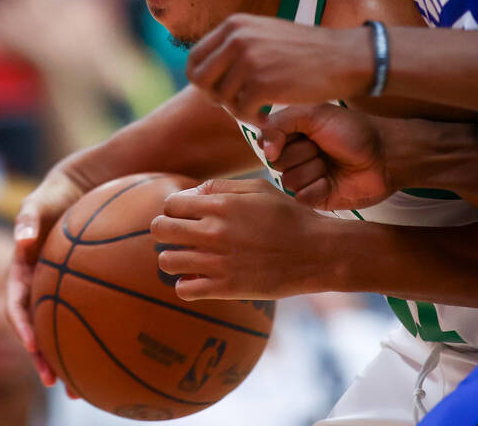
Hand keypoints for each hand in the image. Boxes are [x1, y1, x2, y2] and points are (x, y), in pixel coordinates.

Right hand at [7, 166, 92, 389]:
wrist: (80, 187)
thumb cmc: (57, 193)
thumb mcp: (39, 200)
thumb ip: (28, 218)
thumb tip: (21, 240)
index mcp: (21, 272)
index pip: (15, 307)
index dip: (22, 329)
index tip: (32, 347)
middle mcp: (38, 286)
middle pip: (37, 329)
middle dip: (42, 358)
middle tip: (56, 381)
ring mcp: (59, 290)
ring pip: (60, 331)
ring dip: (66, 358)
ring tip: (80, 389)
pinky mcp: (79, 290)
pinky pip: (86, 317)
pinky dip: (95, 336)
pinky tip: (116, 354)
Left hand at [150, 178, 336, 300]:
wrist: (318, 253)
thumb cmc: (290, 217)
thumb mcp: (258, 189)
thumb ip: (220, 187)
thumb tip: (190, 195)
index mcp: (221, 204)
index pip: (171, 204)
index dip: (175, 209)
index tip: (187, 216)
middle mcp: (214, 231)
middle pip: (160, 229)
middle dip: (165, 230)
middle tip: (181, 236)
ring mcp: (218, 261)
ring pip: (166, 261)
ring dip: (173, 258)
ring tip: (189, 258)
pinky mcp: (226, 288)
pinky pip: (184, 289)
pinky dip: (186, 285)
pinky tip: (199, 279)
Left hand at [185, 14, 372, 122]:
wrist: (343, 57)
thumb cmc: (305, 52)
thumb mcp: (264, 34)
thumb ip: (235, 46)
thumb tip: (201, 71)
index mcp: (234, 25)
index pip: (194, 59)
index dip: (203, 81)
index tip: (220, 91)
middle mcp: (237, 38)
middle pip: (200, 80)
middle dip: (215, 97)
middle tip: (238, 104)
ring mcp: (248, 60)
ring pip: (221, 99)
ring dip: (238, 111)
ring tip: (260, 110)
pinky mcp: (262, 83)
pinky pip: (241, 113)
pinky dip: (254, 121)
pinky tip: (269, 117)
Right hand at [259, 104, 395, 210]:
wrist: (386, 156)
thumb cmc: (354, 130)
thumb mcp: (315, 114)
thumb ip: (281, 122)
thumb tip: (264, 148)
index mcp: (293, 134)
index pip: (266, 142)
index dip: (281, 140)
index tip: (302, 135)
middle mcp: (297, 155)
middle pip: (278, 163)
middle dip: (303, 154)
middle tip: (324, 148)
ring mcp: (307, 177)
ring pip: (290, 181)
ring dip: (314, 170)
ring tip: (332, 164)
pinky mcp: (317, 198)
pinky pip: (302, 198)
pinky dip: (318, 188)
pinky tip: (333, 181)